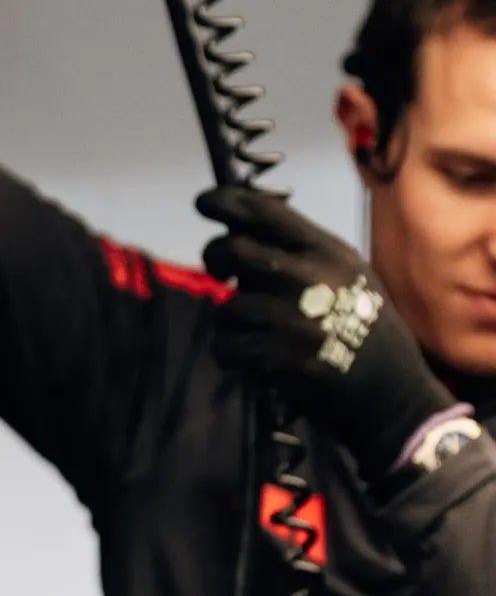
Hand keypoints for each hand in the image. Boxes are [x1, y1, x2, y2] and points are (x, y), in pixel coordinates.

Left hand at [198, 185, 450, 479]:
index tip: (204, 203)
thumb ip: (303, 252)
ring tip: (258, 334)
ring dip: (231, 323)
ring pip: (226, 307)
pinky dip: (233, 355)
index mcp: (328, 252)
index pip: (264, 211)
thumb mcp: (349, 276)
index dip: (224, 201)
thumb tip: (241, 230)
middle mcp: (310, 277)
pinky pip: (226, 347)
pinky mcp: (279, 357)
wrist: (392, 394)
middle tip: (220, 272)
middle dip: (215, 258)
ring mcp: (293, 318)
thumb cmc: (365, 332)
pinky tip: (257, 360)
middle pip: (232, 249)